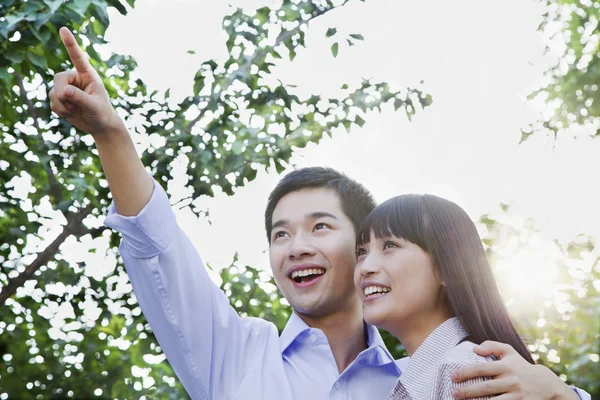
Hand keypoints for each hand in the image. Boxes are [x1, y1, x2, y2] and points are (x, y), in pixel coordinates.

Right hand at [49, 27, 122, 136]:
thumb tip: (64, 90)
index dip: (70, 44)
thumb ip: (80, 98)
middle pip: (58, 79)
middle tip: (72, 106)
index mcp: (87, 74)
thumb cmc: (102, 113)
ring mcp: (66, 88)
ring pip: (53, 92)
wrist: (99, 125)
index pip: (77, 57)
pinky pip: (51, 102)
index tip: (63, 29)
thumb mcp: (94, 106)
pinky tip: (71, 113)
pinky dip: (60, 111)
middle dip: (61, 94)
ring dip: (62, 106)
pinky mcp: (60, 98)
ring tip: (75, 110)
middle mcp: (75, 78)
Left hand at [451, 341, 577, 399]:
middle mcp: (511, 380)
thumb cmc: (521, 366)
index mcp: (506, 366)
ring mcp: (517, 395)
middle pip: (486, 387)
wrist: (546, 384)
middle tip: (453, 393)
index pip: (482, 368)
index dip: (465, 372)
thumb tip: (475, 349)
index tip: (453, 376)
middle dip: (467, 391)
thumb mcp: (509, 352)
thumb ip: (492, 345)